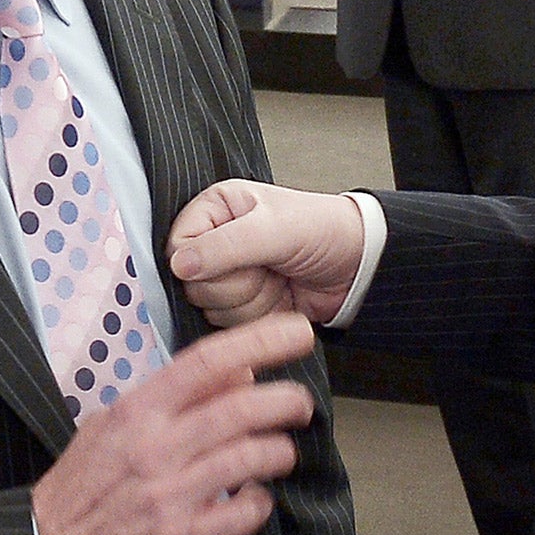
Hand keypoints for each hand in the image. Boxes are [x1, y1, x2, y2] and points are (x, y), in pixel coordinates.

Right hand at [29, 312, 316, 534]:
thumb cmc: (84, 481)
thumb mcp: (116, 422)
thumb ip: (177, 396)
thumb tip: (241, 371)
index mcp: (139, 410)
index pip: (208, 361)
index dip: (260, 340)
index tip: (297, 332)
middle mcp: (156, 447)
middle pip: (241, 408)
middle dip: (286, 400)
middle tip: (301, 404)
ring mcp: (169, 495)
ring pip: (250, 458)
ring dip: (279, 451)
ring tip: (281, 452)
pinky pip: (243, 514)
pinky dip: (260, 502)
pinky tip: (254, 497)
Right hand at [167, 180, 366, 327]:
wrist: (358, 267)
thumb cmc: (324, 231)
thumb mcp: (277, 229)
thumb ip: (227, 244)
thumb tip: (179, 264)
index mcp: (216, 209)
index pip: (176, 245)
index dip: (202, 262)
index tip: (237, 259)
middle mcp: (215, 241)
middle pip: (191, 283)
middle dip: (236, 283)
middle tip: (267, 266)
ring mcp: (228, 276)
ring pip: (209, 308)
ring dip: (251, 300)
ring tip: (276, 276)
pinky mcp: (242, 304)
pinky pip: (230, 325)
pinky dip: (259, 316)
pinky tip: (279, 296)